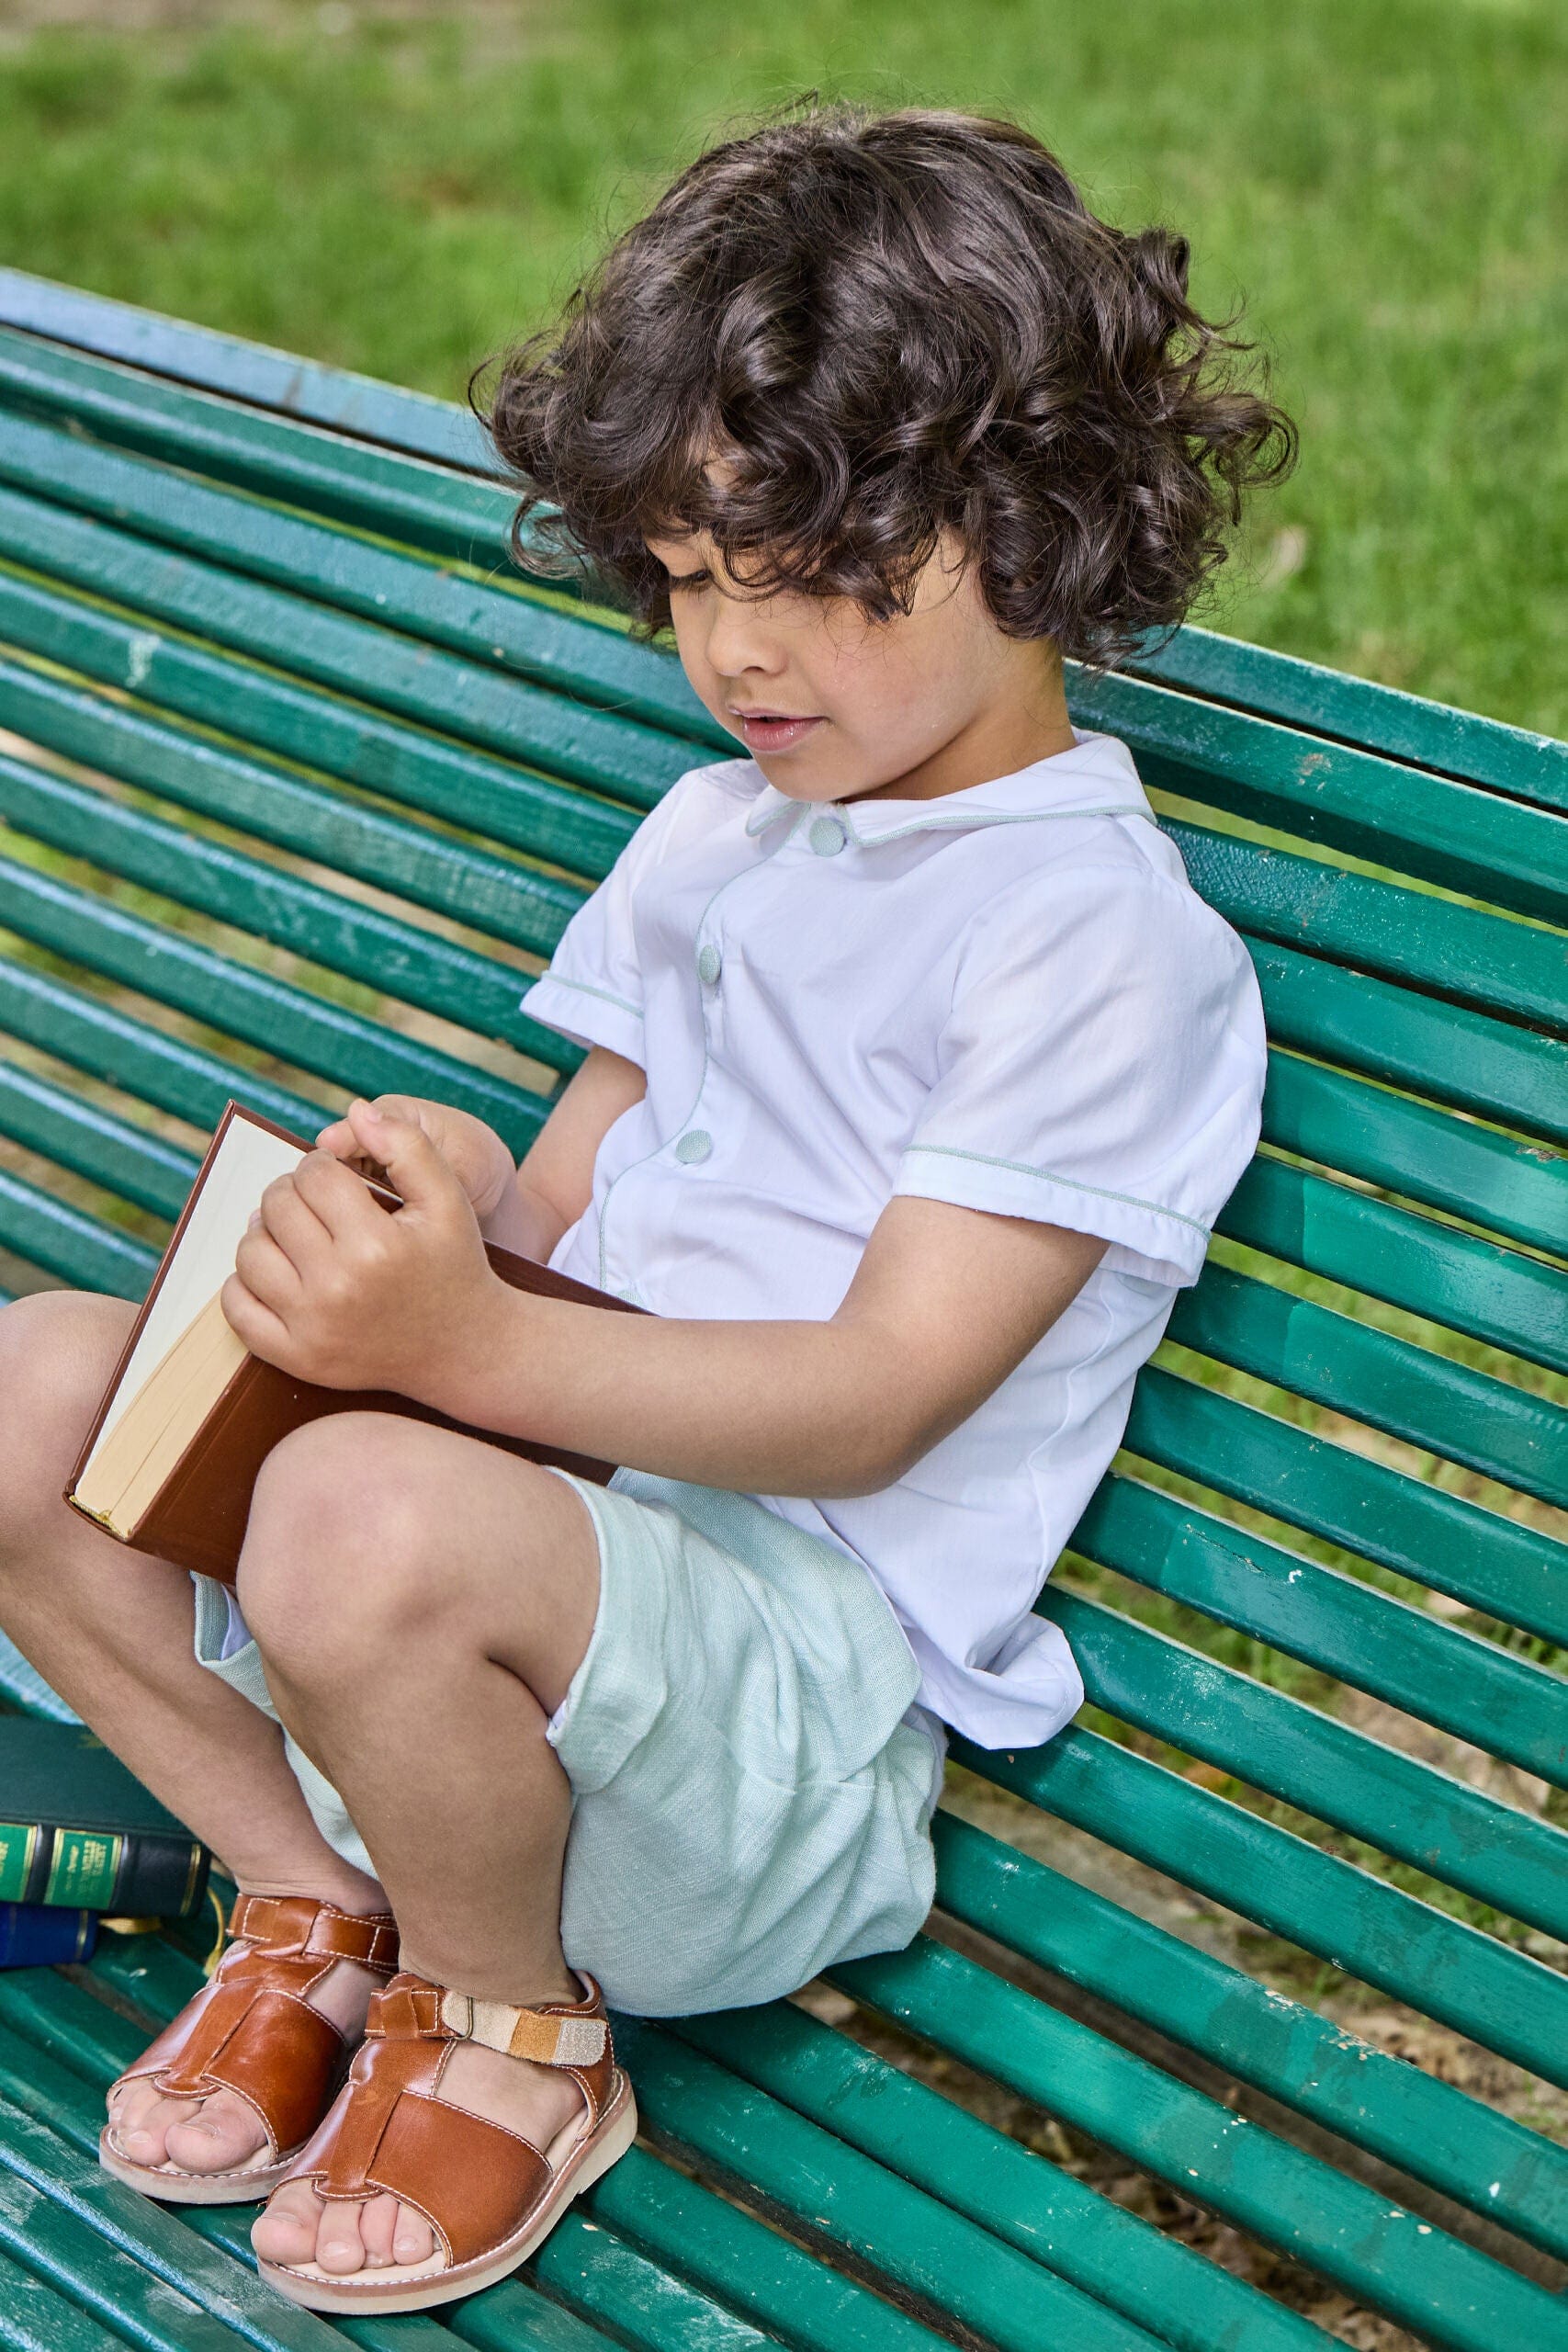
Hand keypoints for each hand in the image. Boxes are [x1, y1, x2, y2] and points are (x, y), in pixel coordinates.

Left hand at [221, 1103, 508, 1397]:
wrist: (464, 1347)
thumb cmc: (454, 1265)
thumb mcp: (449, 1199)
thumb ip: (408, 1145)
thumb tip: (356, 1112)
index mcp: (375, 1245)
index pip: (313, 1174)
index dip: (324, 1166)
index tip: (341, 1182)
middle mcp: (338, 1288)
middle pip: (276, 1207)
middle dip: (294, 1194)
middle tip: (320, 1206)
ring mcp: (312, 1328)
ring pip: (250, 1251)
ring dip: (267, 1233)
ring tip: (298, 1236)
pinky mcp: (297, 1358)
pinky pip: (237, 1307)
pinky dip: (246, 1282)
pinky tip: (279, 1271)